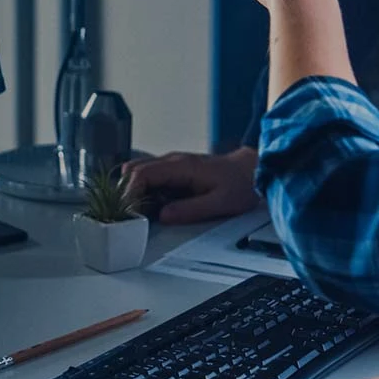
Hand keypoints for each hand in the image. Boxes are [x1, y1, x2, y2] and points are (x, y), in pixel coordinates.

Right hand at [120, 147, 259, 223]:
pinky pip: (149, 176)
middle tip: (130, 216)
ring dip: (134, 191)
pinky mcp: (174, 170)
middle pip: (134, 171)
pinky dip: (143, 190)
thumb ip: (191, 210)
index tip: (130, 213)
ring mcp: (172, 164)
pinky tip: (151, 207)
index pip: (142, 174)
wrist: (252, 170)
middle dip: (127, 193)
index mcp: (182, 167)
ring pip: (139, 172)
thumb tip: (163, 216)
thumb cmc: (240, 184)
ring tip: (140, 214)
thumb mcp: (220, 203)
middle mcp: (173, 161)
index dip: (130, 193)